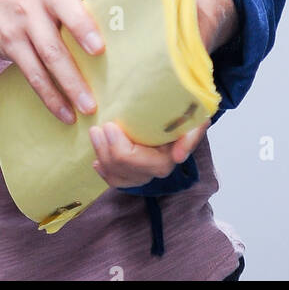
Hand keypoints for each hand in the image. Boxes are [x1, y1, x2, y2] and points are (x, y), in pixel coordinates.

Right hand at [0, 0, 121, 123]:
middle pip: (64, 11)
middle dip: (81, 29)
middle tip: (99, 52)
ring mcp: (25, 19)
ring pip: (50, 51)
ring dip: (71, 81)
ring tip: (91, 106)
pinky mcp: (11, 43)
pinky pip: (32, 73)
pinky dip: (50, 97)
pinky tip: (66, 114)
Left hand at [88, 0, 215, 185]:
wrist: (187, 24)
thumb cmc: (170, 10)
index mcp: (189, 75)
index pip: (199, 115)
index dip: (188, 135)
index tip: (175, 149)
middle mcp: (180, 106)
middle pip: (167, 152)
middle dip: (134, 154)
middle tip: (104, 135)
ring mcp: (164, 123)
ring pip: (152, 166)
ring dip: (124, 165)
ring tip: (96, 148)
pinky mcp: (147, 132)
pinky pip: (138, 166)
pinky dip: (121, 171)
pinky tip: (99, 164)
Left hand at [89, 116, 210, 188]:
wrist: (178, 108)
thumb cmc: (182, 110)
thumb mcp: (193, 116)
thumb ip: (192, 134)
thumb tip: (178, 157)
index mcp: (168, 157)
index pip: (141, 161)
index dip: (119, 148)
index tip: (110, 126)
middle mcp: (157, 169)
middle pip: (124, 168)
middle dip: (107, 149)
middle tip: (99, 127)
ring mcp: (145, 173)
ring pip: (117, 176)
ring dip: (102, 156)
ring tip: (95, 134)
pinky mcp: (135, 173)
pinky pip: (116, 181)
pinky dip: (104, 170)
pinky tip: (97, 161)